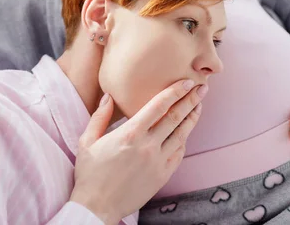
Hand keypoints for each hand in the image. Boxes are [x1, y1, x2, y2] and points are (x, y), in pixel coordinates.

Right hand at [70, 80, 205, 224]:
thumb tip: (108, 96)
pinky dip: (183, 140)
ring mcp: (158, 162)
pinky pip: (178, 154)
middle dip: (191, 100)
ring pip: (181, 135)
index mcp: (130, 134)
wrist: (97, 206)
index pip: (158, 106)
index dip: (175, 92)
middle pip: (175, 117)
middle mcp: (147, 146)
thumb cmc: (90, 174)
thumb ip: (100, 117)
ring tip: (199, 106)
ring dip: (192, 118)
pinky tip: (185, 133)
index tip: (186, 82)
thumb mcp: (87, 141)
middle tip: (202, 88)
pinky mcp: (162, 176)